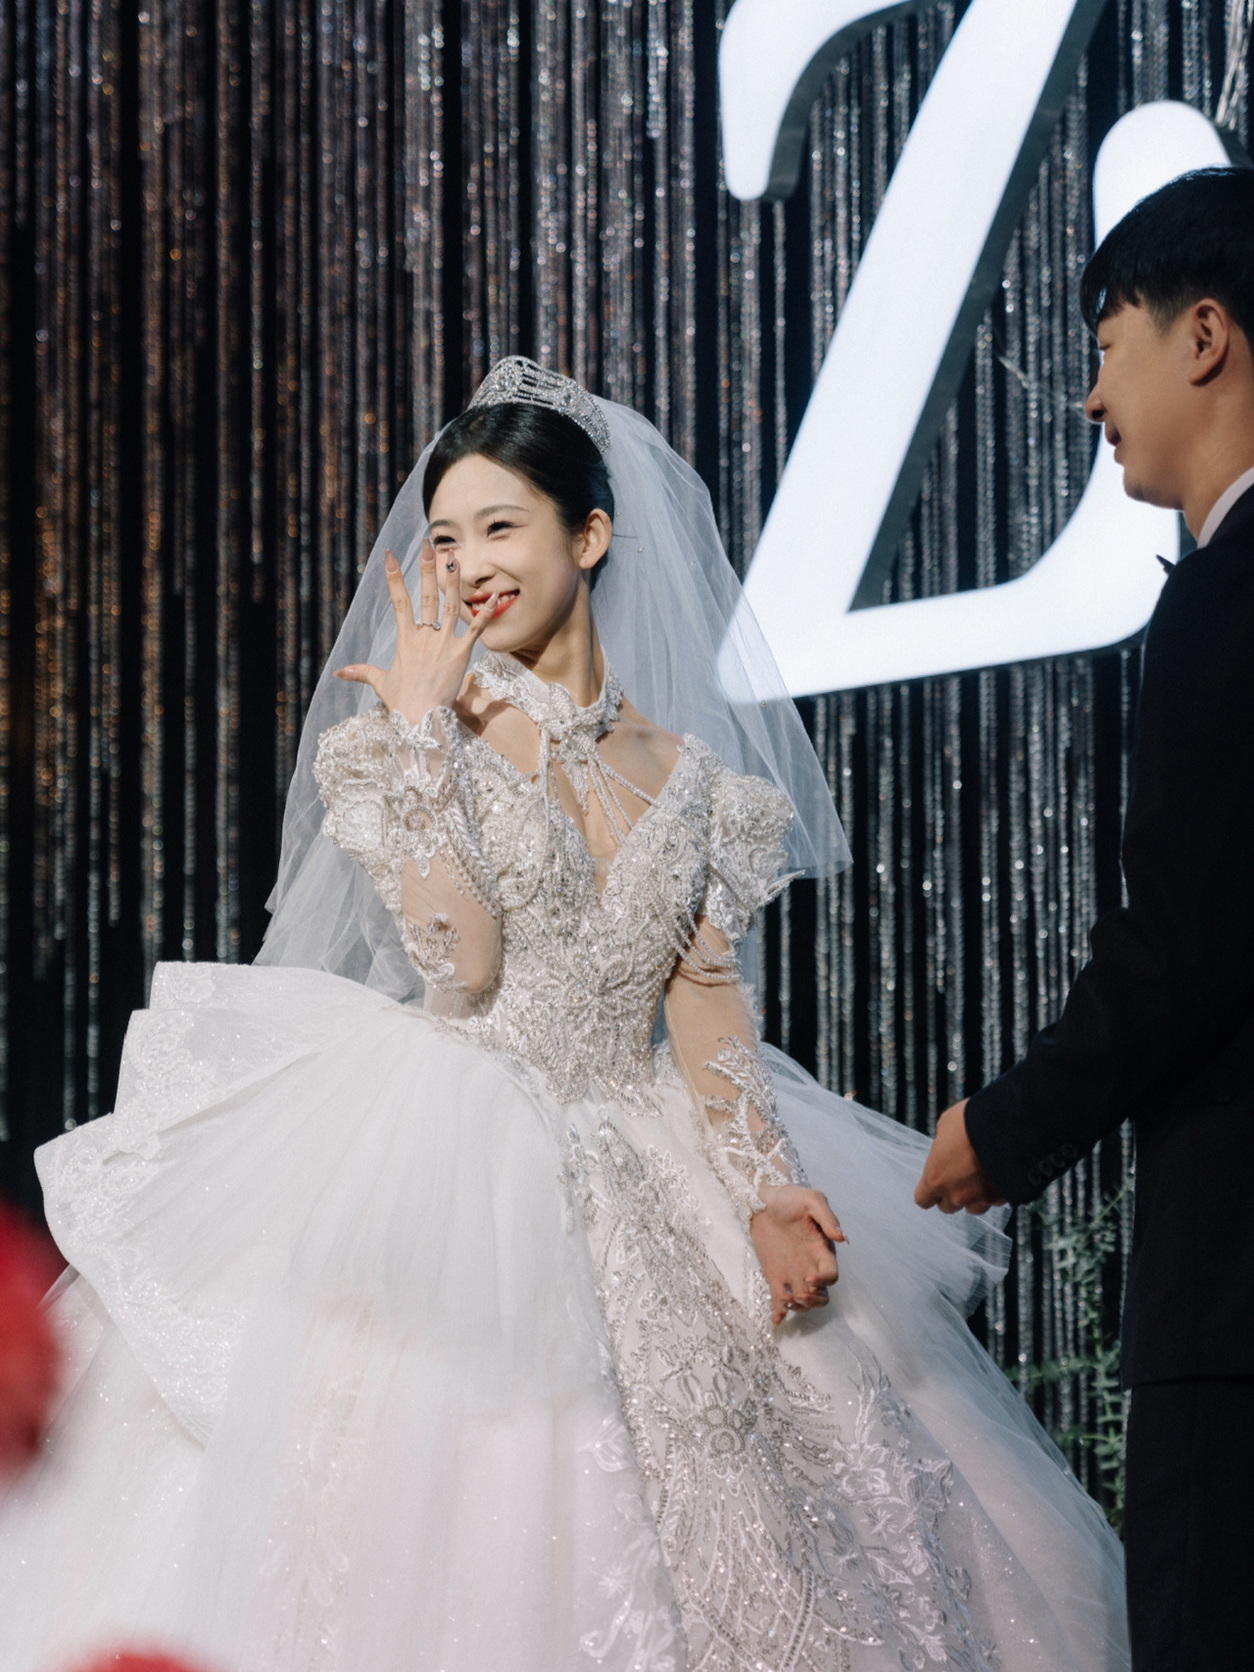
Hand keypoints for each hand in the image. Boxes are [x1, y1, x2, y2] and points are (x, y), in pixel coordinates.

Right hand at [333, 544, 497, 722]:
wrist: (420, 719)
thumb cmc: (401, 703)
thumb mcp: (380, 684)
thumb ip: (362, 672)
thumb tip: (339, 672)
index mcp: (405, 639)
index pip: (398, 601)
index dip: (394, 577)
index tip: (390, 556)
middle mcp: (424, 635)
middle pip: (425, 595)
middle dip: (426, 568)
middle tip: (429, 545)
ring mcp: (443, 642)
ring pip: (449, 604)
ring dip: (453, 580)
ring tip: (455, 557)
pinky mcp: (461, 653)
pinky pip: (476, 629)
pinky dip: (485, 612)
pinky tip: (495, 595)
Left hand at [749, 1185, 845, 1326]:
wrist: (763, 1199)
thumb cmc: (790, 1197)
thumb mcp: (811, 1199)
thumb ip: (827, 1218)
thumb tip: (841, 1239)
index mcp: (821, 1250)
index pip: (831, 1275)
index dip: (824, 1281)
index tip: (810, 1278)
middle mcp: (810, 1265)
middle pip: (821, 1295)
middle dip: (814, 1301)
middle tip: (800, 1294)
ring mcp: (792, 1272)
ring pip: (803, 1301)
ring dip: (798, 1307)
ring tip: (787, 1300)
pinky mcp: (775, 1275)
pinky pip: (779, 1299)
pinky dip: (779, 1313)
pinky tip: (776, 1321)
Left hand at [914, 1099, 1006, 1214]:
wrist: (1008, 1127)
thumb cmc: (972, 1122)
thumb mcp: (946, 1124)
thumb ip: (942, 1142)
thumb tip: (945, 1144)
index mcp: (935, 1178)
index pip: (923, 1200)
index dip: (929, 1192)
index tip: (934, 1183)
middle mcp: (956, 1194)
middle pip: (947, 1206)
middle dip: (951, 1193)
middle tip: (958, 1175)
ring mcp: (980, 1199)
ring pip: (973, 1208)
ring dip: (973, 1196)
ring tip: (979, 1177)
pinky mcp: (1002, 1198)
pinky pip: (995, 1201)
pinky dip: (995, 1192)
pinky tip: (997, 1175)